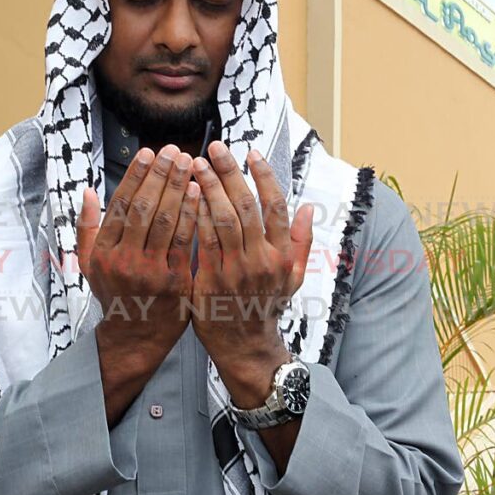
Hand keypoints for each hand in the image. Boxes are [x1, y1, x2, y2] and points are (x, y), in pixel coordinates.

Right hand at [76, 144, 199, 360]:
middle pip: (143, 208)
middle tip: (174, 150)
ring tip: (189, 163)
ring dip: (178, 188)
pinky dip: (192, 214)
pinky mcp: (175, 281)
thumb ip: (88, 227)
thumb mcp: (90, 264)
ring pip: (165, 221)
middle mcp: (123, 260)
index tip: (149, 152)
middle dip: (160, 175)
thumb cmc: (115, 294)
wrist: (136, 337)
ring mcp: (150, 272)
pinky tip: (199, 192)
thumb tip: (88, 191)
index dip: (136, 176)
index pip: (119, 205)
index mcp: (102, 252)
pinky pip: (185, 241)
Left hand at [190, 141, 313, 403]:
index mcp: (282, 255)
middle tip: (216, 148)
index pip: (276, 205)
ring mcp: (236, 271)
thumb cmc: (267, 306)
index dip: (264, 176)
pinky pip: (203, 241)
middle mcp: (262, 260)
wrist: (245, 347)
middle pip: (246, 206)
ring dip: (209, 188)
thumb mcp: (293, 277)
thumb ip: (300, 241)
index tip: (251, 152)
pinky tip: (187, 196)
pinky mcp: (211, 281)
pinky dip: (196, 215)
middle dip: (230, 172)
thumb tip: (308, 208)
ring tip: (196, 164)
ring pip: (222, 219)